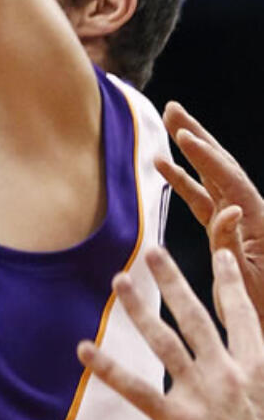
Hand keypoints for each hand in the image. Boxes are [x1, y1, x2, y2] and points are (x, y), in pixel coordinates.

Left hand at [77, 244, 263, 419]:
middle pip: (196, 315)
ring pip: (164, 341)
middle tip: (152, 253)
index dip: (229, 282)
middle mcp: (228, 371)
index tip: (221, 255)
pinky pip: (136, 389)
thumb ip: (254, 378)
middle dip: (173, 280)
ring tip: (119, 282)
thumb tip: (243, 365)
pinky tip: (84, 350)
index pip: (241, 312)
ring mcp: (201, 394)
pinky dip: (108, 368)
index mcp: (256, 365)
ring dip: (139, 309)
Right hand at [157, 101, 263, 323]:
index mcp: (256, 223)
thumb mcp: (244, 283)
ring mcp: (236, 221)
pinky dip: (184, 182)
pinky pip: (202, 198)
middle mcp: (248, 214)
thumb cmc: (257, 311)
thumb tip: (228, 210)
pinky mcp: (225, 231)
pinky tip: (164, 169)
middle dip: (197, 137)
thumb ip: (233, 246)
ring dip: (188, 153)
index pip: (228, 180)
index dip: (204, 158)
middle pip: (221, 166)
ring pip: (210, 178)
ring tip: (168, 128)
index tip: (181, 135)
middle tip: (173, 109)